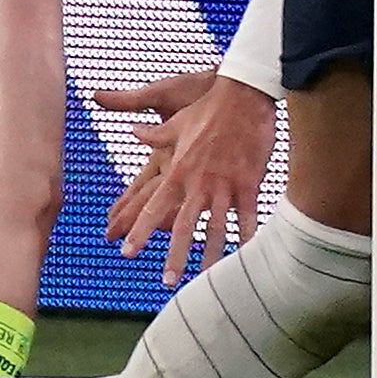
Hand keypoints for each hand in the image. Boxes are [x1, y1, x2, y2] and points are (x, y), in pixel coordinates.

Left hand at [97, 67, 275, 285]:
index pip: (152, 207)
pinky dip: (247, 237)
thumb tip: (133, 132)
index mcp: (176, 170)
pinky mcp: (249, 183)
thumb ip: (153, 135)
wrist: (244, 96)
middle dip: (175, 255)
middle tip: (167, 281)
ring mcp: (224, 185)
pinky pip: (247, 216)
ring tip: (207, 278)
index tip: (127, 252)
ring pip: (216, 227)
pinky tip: (246, 255)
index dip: (139, 231)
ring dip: (211, 255)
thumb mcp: (175, 122)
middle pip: (182, 226)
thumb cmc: (208, 107)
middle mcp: (198, 183)